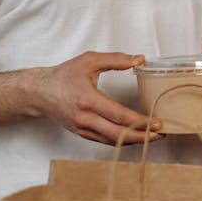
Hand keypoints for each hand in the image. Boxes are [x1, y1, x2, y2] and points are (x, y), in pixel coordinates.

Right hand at [38, 51, 163, 145]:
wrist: (40, 92)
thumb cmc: (64, 75)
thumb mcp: (89, 60)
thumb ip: (115, 59)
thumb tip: (139, 59)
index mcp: (87, 99)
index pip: (119, 115)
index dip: (140, 121)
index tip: (157, 122)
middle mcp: (85, 118)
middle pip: (118, 134)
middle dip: (142, 136)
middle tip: (160, 135)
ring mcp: (83, 129)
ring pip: (113, 141)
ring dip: (134, 141)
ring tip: (152, 137)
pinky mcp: (82, 133)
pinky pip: (105, 141)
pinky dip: (121, 140)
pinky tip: (134, 136)